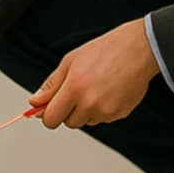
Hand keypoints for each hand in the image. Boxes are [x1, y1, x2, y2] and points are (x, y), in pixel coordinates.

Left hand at [28, 19, 159, 129]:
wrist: (138, 49)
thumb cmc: (105, 50)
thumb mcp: (70, 61)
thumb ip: (51, 85)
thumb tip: (35, 102)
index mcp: (74, 88)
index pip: (51, 119)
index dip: (48, 114)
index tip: (49, 107)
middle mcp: (90, 103)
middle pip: (68, 123)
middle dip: (68, 111)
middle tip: (78, 90)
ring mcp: (106, 111)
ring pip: (86, 121)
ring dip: (86, 110)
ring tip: (96, 87)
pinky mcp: (120, 114)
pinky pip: (102, 119)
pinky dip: (102, 109)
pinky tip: (108, 91)